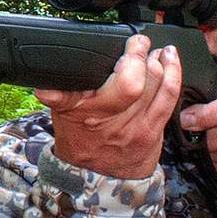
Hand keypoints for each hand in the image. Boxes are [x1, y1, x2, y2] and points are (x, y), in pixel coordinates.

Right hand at [35, 34, 181, 179]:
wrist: (100, 176)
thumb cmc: (82, 140)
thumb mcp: (61, 115)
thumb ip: (58, 94)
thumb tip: (42, 84)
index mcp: (80, 109)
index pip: (96, 81)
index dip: (116, 59)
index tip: (124, 42)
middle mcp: (107, 117)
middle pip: (133, 77)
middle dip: (139, 53)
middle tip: (139, 43)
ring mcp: (133, 125)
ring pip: (155, 82)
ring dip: (157, 61)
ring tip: (154, 51)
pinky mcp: (153, 129)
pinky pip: (169, 95)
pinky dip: (174, 72)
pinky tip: (170, 60)